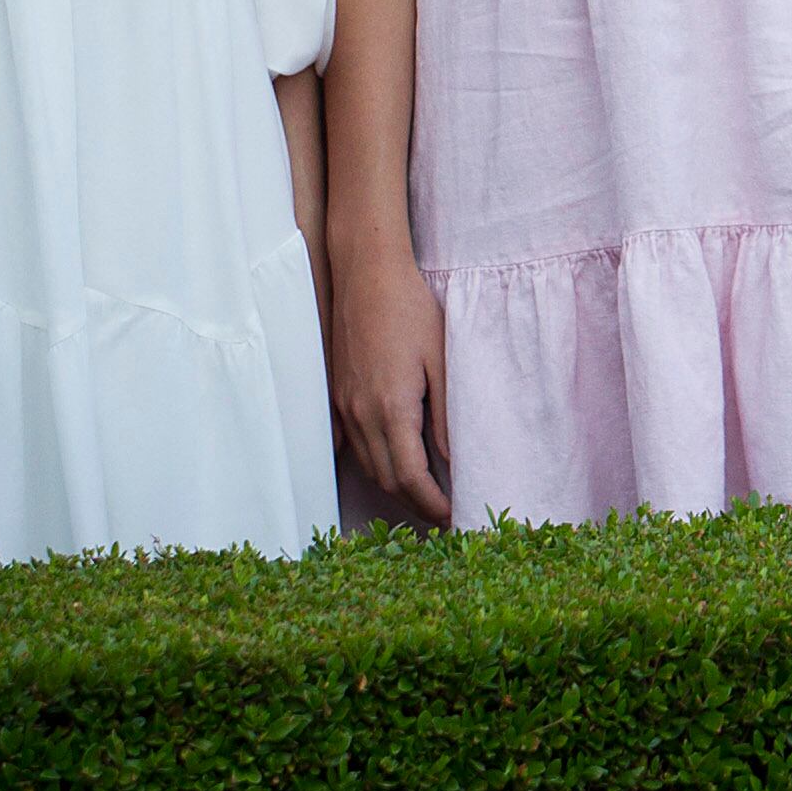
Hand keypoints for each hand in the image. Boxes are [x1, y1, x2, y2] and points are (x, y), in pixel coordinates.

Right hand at [326, 240, 451, 517]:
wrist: (366, 274)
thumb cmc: (410, 309)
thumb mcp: (441, 359)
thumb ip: (446, 415)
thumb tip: (454, 461)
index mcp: (391, 408)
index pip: (411, 478)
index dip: (432, 505)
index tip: (454, 516)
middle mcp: (361, 414)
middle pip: (387, 480)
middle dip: (416, 504)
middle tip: (445, 513)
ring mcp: (344, 407)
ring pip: (368, 466)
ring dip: (396, 486)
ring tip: (426, 493)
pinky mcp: (337, 396)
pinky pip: (353, 445)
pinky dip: (374, 463)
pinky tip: (393, 464)